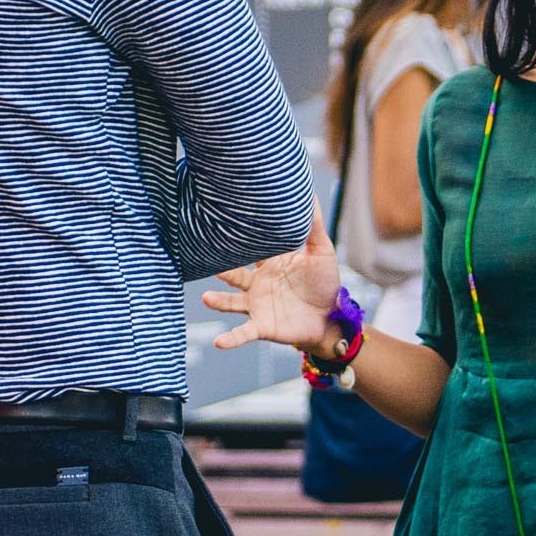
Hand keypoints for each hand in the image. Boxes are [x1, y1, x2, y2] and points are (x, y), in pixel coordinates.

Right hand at [204, 207, 343, 356]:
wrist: (331, 318)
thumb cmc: (324, 283)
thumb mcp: (321, 251)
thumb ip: (312, 225)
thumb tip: (308, 193)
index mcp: (269, 263)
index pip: (249, 247)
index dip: (237, 237)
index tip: (221, 221)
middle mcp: (258, 283)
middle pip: (234, 272)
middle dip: (221, 266)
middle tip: (204, 255)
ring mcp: (257, 305)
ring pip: (233, 302)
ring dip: (219, 301)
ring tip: (206, 298)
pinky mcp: (262, 326)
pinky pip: (243, 333)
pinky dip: (231, 339)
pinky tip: (219, 342)